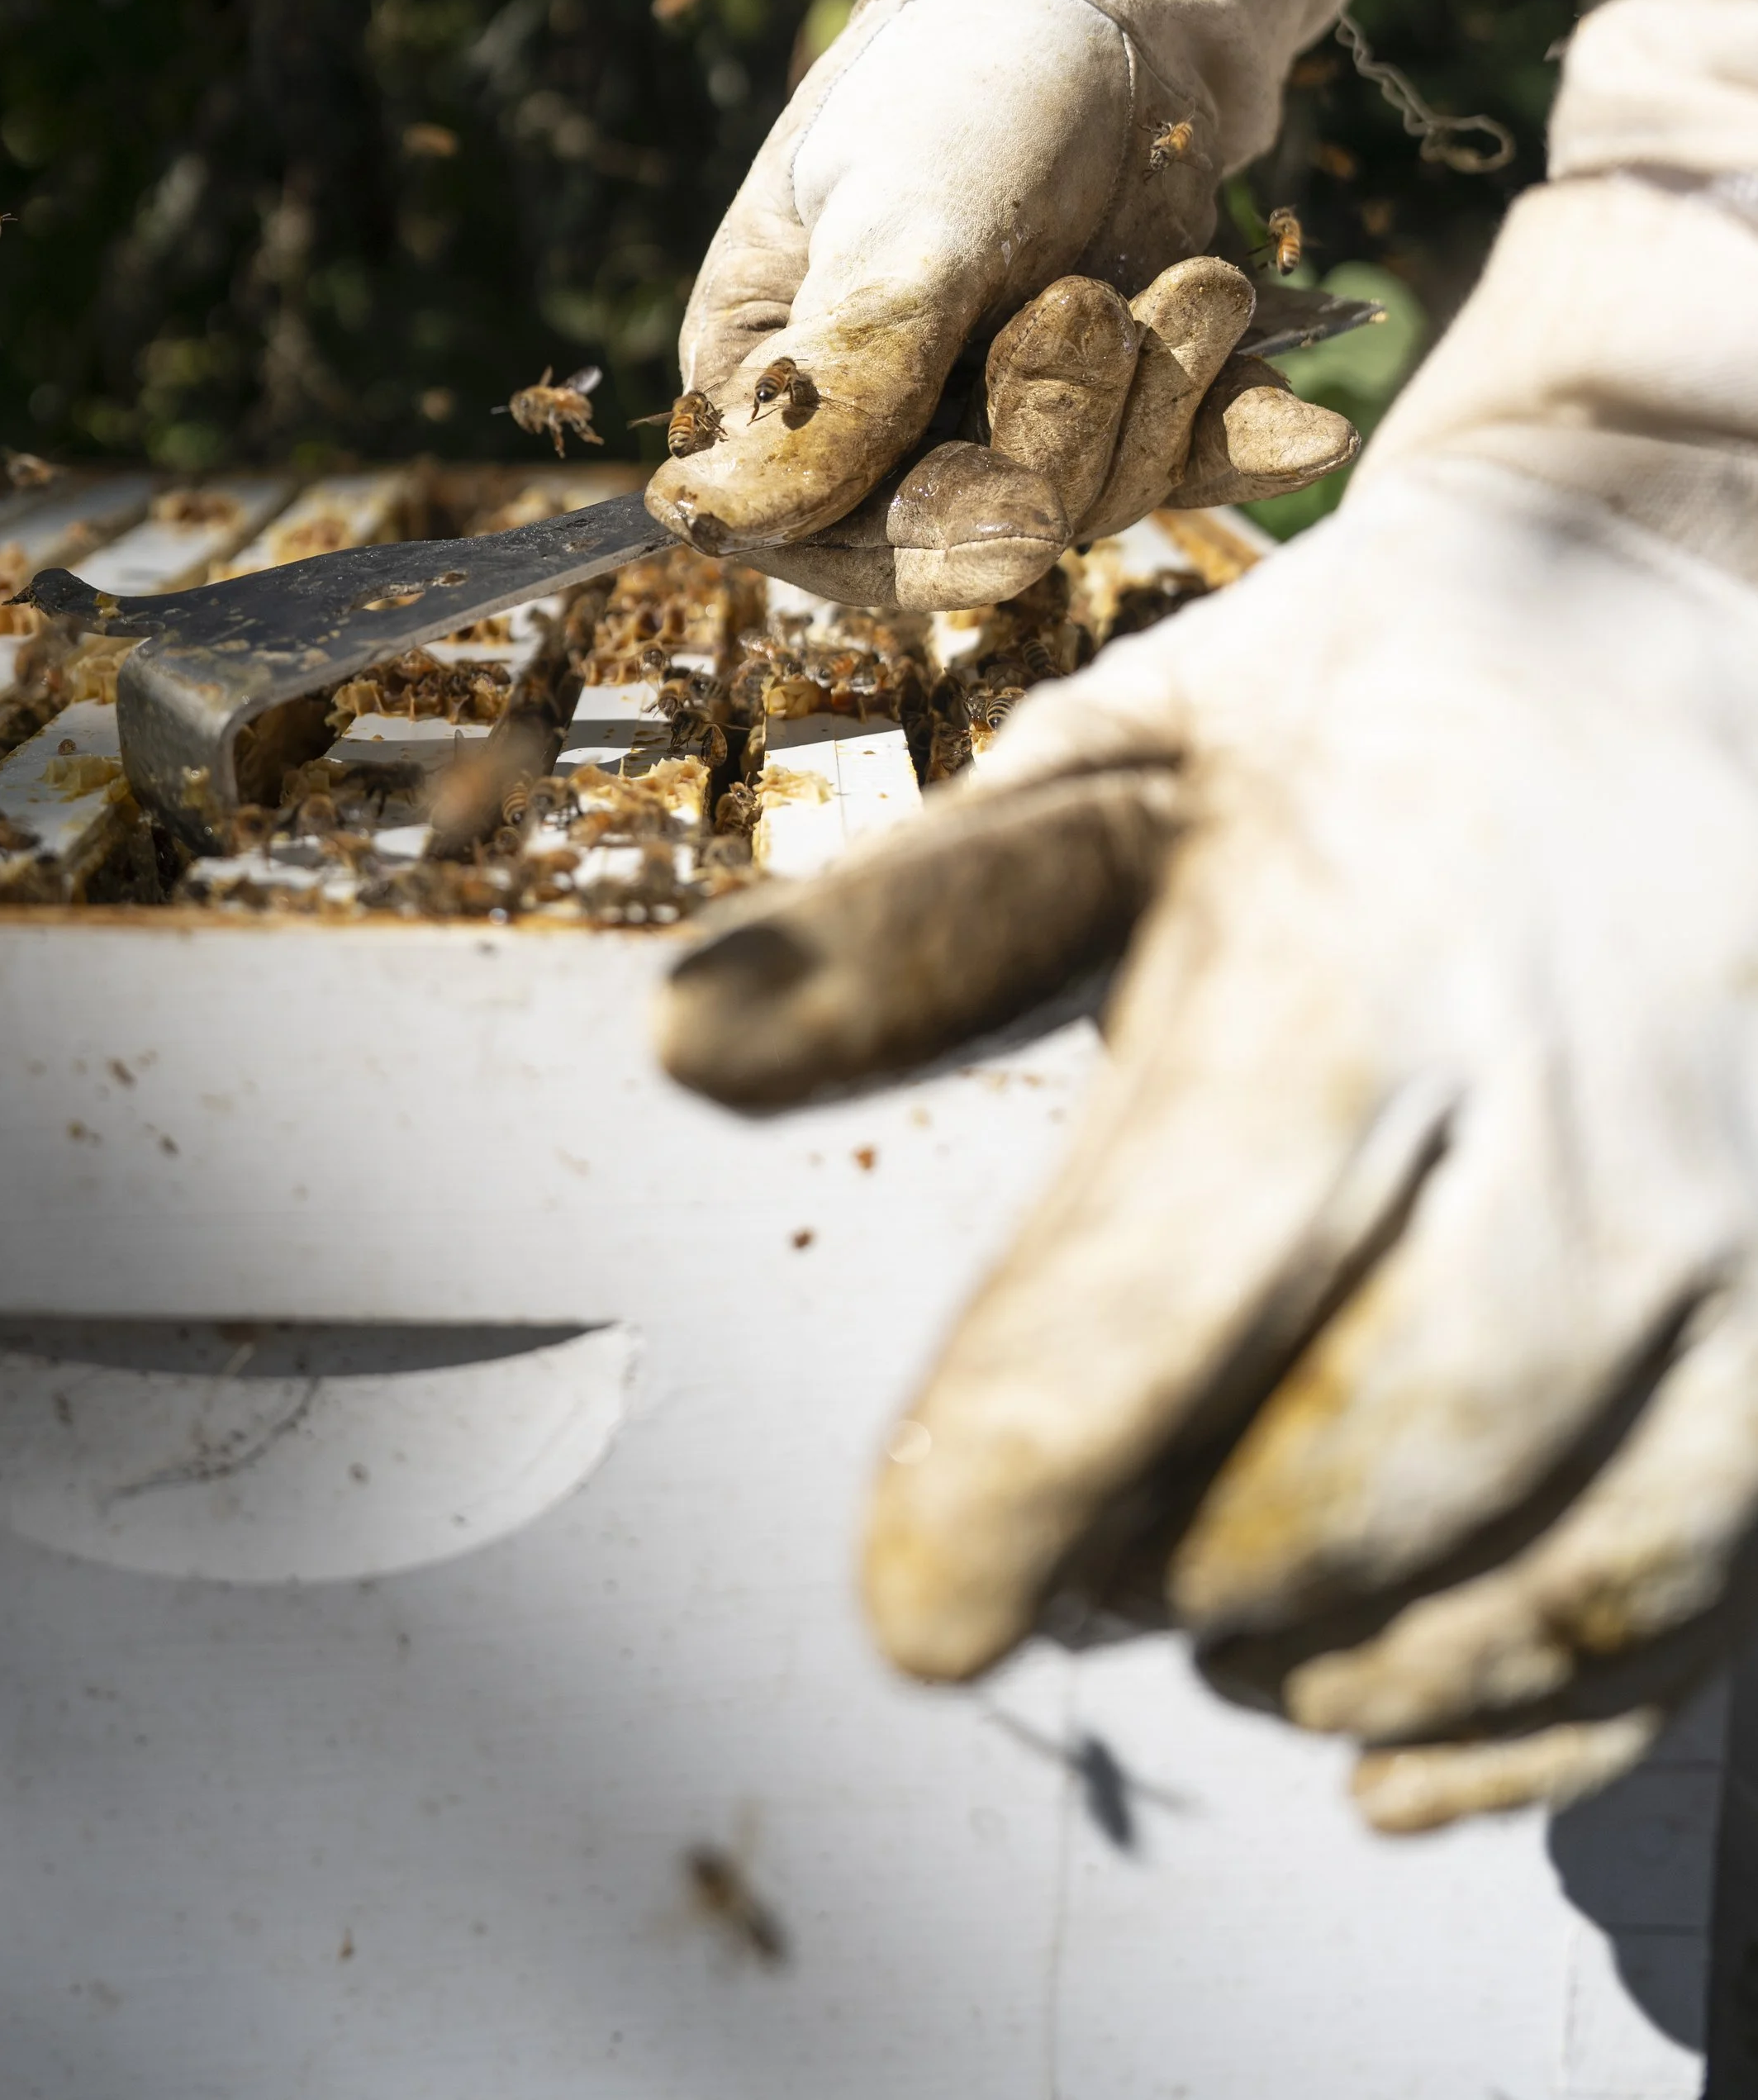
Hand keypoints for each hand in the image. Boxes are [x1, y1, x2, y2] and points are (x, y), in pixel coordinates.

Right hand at [645, 0, 1352, 606]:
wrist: (1106, 4)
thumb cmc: (965, 85)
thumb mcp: (901, 227)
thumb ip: (837, 379)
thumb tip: (708, 521)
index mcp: (769, 386)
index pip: (819, 540)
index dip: (922, 546)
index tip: (1018, 509)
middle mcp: (871, 431)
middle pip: (969, 532)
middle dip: (1059, 431)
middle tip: (1093, 301)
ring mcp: (996, 424)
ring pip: (1085, 503)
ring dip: (1156, 398)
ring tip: (1197, 281)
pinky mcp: (1109, 409)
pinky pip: (1176, 468)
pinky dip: (1236, 441)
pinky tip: (1306, 429)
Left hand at [657, 451, 1757, 1829]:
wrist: (1699, 608)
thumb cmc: (1376, 700)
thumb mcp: (1129, 760)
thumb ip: (918, 926)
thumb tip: (683, 1045)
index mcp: (1367, 953)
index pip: (1168, 1284)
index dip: (1021, 1478)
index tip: (918, 1608)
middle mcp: (1588, 1103)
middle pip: (1363, 1467)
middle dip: (1177, 1568)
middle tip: (1069, 1564)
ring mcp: (1753, 1215)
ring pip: (1552, 1565)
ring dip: (1345, 1652)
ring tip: (1214, 1616)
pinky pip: (1703, 1590)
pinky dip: (1530, 1708)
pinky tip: (1388, 1725)